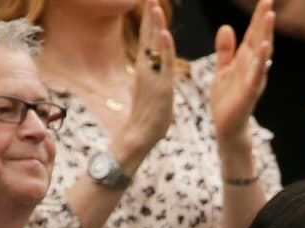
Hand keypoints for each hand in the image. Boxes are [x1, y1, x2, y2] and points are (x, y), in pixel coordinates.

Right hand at [112, 0, 175, 164]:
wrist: (139, 137)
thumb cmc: (146, 118)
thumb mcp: (149, 91)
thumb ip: (151, 77)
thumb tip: (152, 69)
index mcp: (144, 68)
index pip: (147, 38)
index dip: (149, 20)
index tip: (150, 2)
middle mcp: (145, 69)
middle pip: (147, 36)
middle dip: (149, 15)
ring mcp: (152, 77)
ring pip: (154, 46)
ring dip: (155, 25)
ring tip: (154, 5)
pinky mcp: (161, 87)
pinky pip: (164, 64)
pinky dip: (164, 48)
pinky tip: (164, 33)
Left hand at [211, 0, 273, 152]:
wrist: (227, 127)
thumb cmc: (227, 100)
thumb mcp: (222, 70)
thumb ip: (225, 50)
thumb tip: (227, 27)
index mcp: (246, 59)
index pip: (253, 33)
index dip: (258, 16)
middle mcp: (253, 66)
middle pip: (260, 38)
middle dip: (264, 19)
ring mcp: (253, 78)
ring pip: (262, 53)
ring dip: (266, 34)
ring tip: (269, 15)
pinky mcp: (250, 91)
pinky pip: (257, 73)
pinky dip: (261, 60)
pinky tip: (265, 46)